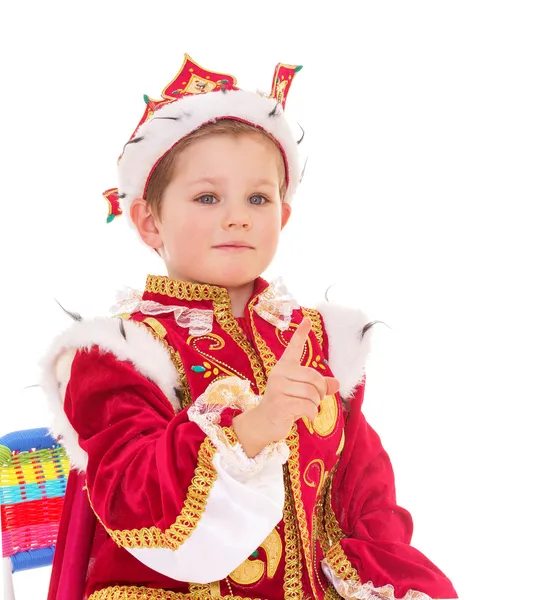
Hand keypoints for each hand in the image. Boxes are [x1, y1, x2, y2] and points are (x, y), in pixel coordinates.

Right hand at [257, 317, 339, 441]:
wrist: (263, 423)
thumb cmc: (284, 405)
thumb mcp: (302, 393)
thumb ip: (319, 387)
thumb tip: (337, 384)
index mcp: (284, 367)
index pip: (293, 347)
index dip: (301, 333)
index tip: (307, 320)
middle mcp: (279, 373)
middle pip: (313, 377)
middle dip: (321, 391)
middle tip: (317, 400)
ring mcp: (277, 387)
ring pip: (311, 392)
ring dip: (316, 404)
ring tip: (308, 409)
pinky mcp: (279, 402)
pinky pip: (307, 405)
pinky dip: (312, 414)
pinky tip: (308, 418)